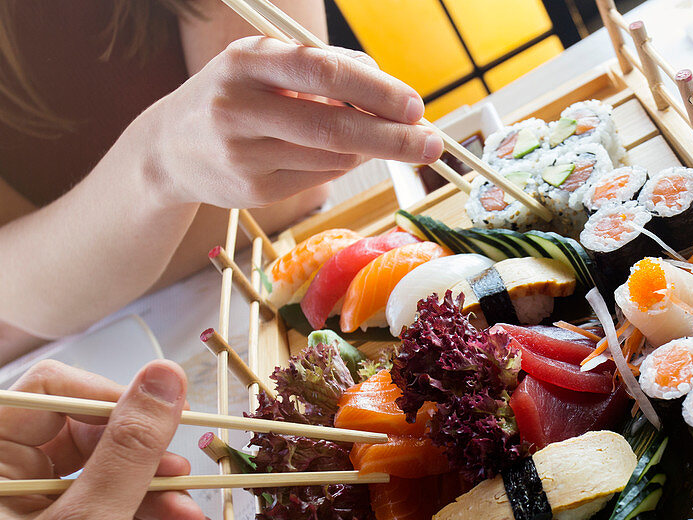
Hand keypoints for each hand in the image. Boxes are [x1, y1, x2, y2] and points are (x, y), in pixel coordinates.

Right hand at [143, 36, 442, 208]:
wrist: (170, 148)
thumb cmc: (237, 95)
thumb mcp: (267, 65)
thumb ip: (326, 70)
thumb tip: (394, 96)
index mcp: (246, 61)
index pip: (321, 73)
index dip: (375, 91)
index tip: (414, 105)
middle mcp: (239, 107)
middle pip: (333, 128)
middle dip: (392, 138)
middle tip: (431, 143)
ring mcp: (243, 155)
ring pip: (332, 158)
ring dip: (370, 151)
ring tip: (387, 140)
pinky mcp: (253, 192)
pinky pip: (319, 179)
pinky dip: (344, 167)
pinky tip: (347, 155)